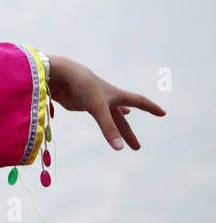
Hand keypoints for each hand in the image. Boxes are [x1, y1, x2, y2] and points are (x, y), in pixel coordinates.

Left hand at [47, 54, 166, 150]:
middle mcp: (106, 98)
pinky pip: (93, 113)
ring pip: (108, 117)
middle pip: (121, 119)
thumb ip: (108, 128)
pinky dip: (99, 117)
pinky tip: (99, 114)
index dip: (151, 107)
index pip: (139, 101)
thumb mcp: (98, 107)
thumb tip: (119, 148)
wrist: (58, 74)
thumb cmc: (81, 86)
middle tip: (136, 147)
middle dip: (128, 133)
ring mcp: (93, 101)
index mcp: (116, 95)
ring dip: (115, 125)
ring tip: (124, 132)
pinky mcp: (79, 103)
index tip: (163, 113)